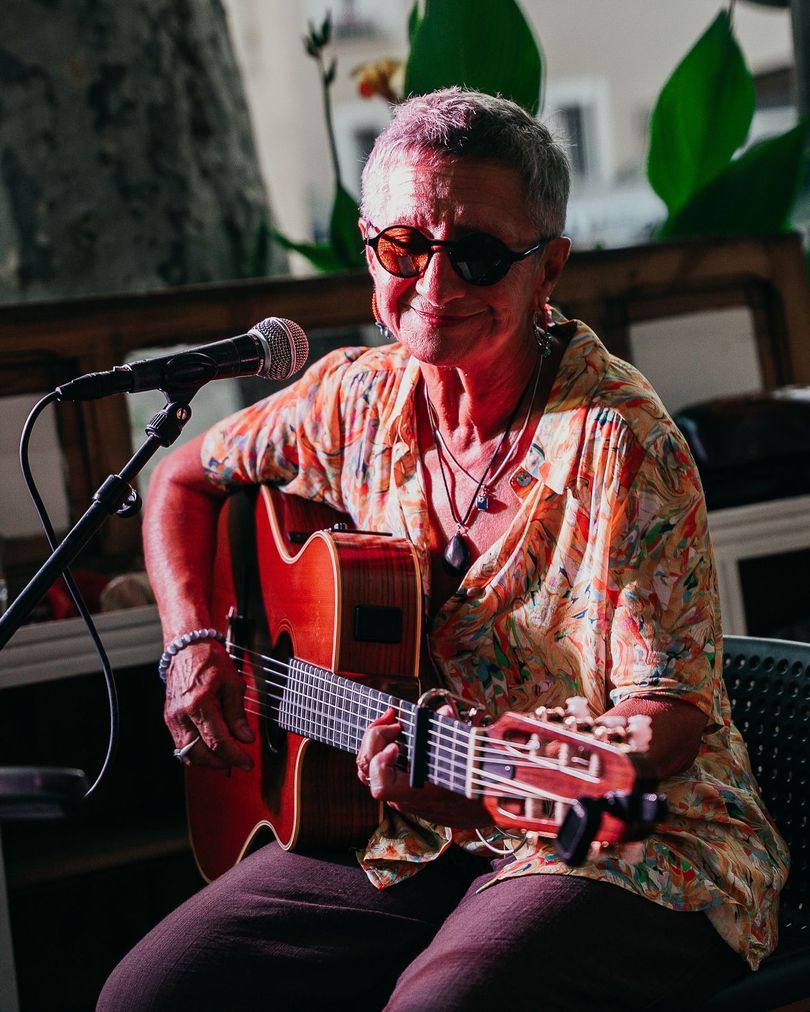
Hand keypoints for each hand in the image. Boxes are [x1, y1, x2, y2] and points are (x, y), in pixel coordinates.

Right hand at [164, 639, 254, 770]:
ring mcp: (173, 718)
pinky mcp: (169, 718)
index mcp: (199, 703)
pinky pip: (181, 744)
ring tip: (225, 756)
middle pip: (200, 753)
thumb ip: (238, 714)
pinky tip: (210, 747)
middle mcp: (182, 714)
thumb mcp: (233, 683)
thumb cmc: (209, 659)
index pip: (218, 741)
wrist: (187, 647)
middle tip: (238, 761)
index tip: (247, 763)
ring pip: (188, 753)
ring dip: (207, 760)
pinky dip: (196, 750)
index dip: (235, 756)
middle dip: (221, 763)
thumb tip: (245, 737)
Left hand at [356, 708, 487, 828]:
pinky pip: (381, 769)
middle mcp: (401, 797)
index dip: (381, 762)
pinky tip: (398, 733)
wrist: (487, 808)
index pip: (380, 785)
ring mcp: (400, 794)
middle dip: (374, 736)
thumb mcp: (469, 758)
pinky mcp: (403, 788)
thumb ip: (454, 733)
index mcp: (414, 794)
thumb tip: (444, 712)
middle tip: (392, 718)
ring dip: (375, 741)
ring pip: (369, 769)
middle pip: (367, 769)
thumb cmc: (478, 786)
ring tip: (392, 721)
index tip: (397, 744)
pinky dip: (382, 749)